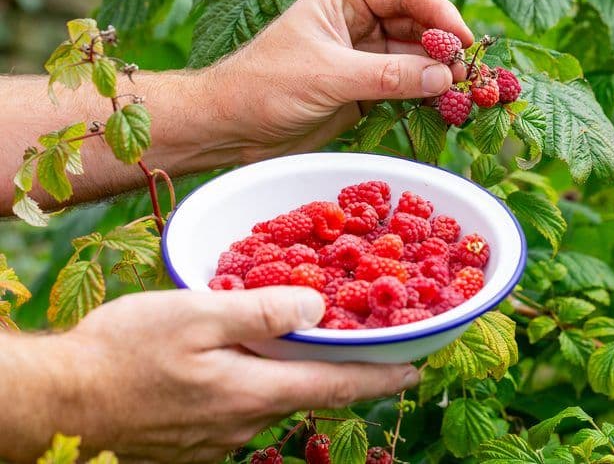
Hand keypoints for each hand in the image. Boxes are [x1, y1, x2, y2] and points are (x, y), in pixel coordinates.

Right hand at [2, 287, 418, 462]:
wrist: (60, 401)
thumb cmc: (124, 352)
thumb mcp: (196, 313)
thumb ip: (262, 311)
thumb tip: (317, 309)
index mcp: (253, 391)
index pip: (337, 387)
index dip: (381, 377)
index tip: (415, 371)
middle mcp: (244, 423)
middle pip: (306, 393)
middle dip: (334, 370)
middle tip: (350, 341)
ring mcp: (218, 439)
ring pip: (271, 400)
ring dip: (286, 374)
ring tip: (283, 343)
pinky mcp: (195, 442)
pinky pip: (239, 409)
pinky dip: (252, 384)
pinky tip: (232, 363)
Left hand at [207, 0, 472, 160]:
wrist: (232, 127)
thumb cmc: (267, 86)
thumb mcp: (329, 75)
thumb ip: (388, 75)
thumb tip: (444, 78)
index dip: (440, 13)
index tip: (464, 41)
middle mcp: (357, 23)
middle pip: (416, 26)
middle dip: (443, 48)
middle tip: (469, 76)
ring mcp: (362, 58)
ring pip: (413, 60)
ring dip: (437, 76)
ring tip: (463, 96)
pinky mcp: (362, 92)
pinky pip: (403, 88)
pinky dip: (423, 97)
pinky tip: (442, 109)